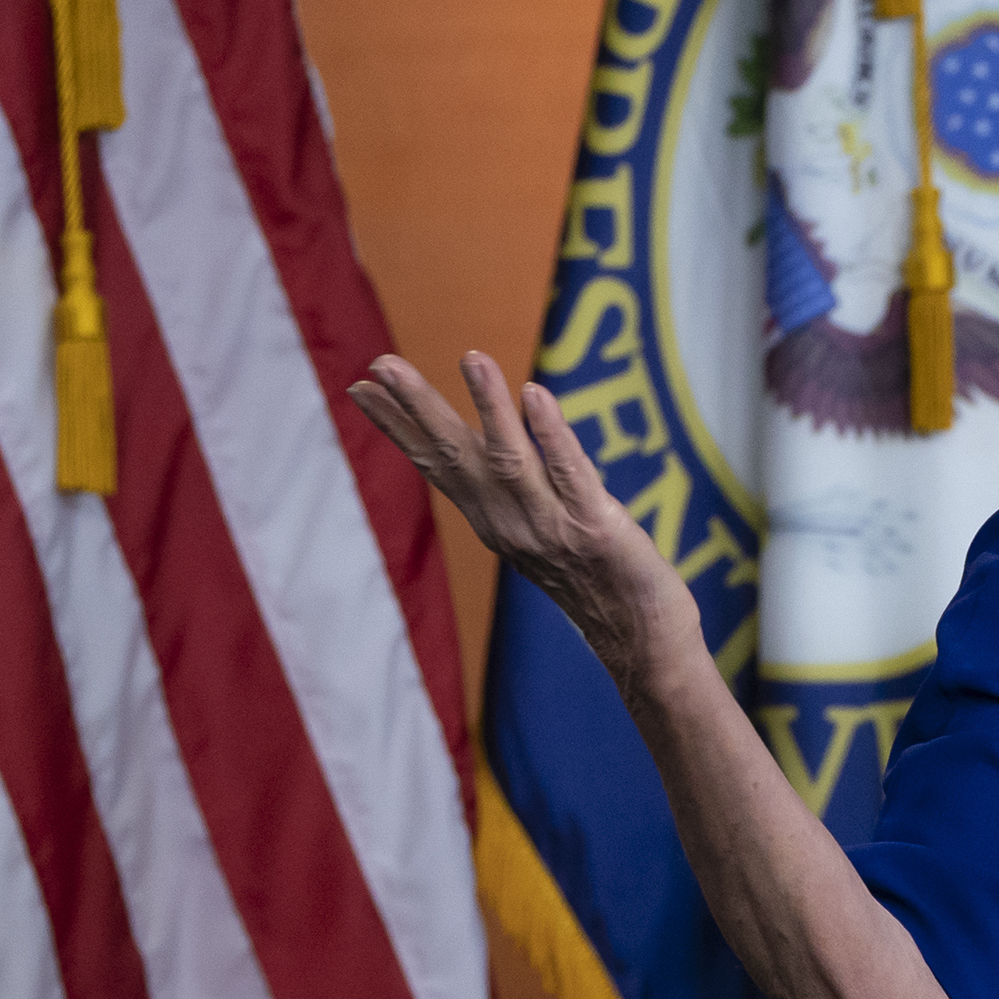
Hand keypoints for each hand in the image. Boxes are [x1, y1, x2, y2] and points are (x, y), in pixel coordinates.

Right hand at [348, 351, 693, 687]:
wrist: (641, 642)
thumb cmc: (595, 582)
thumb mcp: (535, 536)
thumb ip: (506, 494)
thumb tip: (479, 456)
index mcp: (493, 521)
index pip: (436, 466)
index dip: (398, 428)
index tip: (357, 387)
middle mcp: (511, 523)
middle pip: (456, 456)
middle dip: (417, 408)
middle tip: (379, 362)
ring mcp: (551, 526)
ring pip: (509, 459)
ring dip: (488, 406)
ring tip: (471, 357)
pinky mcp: (596, 528)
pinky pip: (570, 473)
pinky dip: (550, 433)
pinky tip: (534, 394)